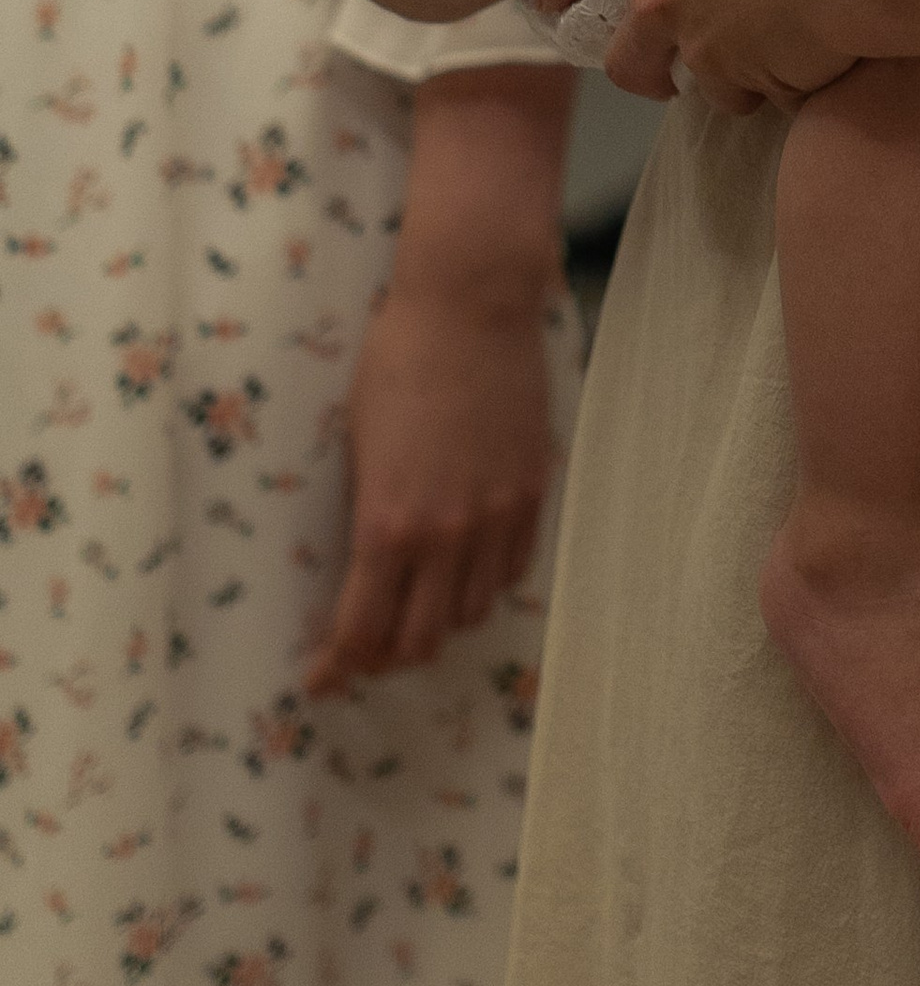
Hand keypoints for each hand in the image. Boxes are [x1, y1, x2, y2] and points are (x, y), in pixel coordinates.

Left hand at [307, 272, 555, 694]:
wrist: (473, 305)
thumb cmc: (397, 359)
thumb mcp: (357, 443)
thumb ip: (365, 513)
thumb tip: (361, 564)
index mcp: (387, 523)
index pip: (361, 631)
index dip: (337, 667)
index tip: (320, 680)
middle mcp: (447, 534)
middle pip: (420, 640)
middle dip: (385, 657)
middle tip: (366, 650)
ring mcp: (497, 515)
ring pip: (471, 613)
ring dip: (440, 623)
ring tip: (418, 610)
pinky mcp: (533, 491)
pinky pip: (511, 571)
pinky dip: (484, 586)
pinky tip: (465, 572)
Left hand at [531, 0, 916, 111]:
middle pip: (624, 56)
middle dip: (635, 66)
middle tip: (652, 68)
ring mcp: (708, 46)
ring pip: (695, 84)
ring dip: (716, 79)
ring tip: (745, 69)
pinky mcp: (756, 81)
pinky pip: (761, 95)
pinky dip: (775, 86)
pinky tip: (803, 66)